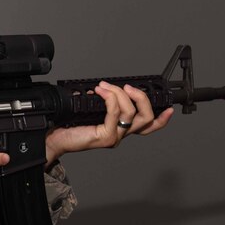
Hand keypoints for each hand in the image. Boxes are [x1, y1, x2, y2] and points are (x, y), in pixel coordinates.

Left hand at [44, 81, 173, 163]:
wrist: (54, 138)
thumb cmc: (70, 126)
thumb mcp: (91, 110)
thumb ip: (103, 102)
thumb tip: (106, 86)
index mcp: (121, 128)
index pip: (148, 127)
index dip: (162, 119)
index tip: (169, 108)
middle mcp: (121, 134)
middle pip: (147, 119)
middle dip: (142, 97)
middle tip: (128, 87)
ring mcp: (115, 137)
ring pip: (132, 113)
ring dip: (120, 94)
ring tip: (105, 86)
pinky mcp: (105, 138)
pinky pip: (116, 114)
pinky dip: (110, 100)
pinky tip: (100, 92)